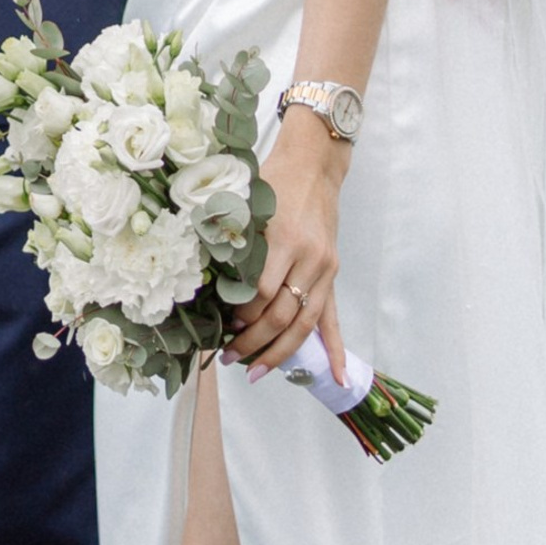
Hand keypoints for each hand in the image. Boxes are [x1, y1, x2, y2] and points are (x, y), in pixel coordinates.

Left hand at [231, 112, 348, 385]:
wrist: (314, 165)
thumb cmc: (273, 181)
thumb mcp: (247, 202)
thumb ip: (233, 237)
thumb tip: (209, 278)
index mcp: (282, 239)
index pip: (260, 292)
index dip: (241, 313)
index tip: (222, 325)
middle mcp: (307, 258)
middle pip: (281, 314)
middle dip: (253, 341)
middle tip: (229, 357)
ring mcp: (323, 269)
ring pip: (304, 324)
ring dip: (280, 353)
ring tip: (257, 372)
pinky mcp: (332, 274)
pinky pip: (333, 319)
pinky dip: (335, 350)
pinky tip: (337, 379)